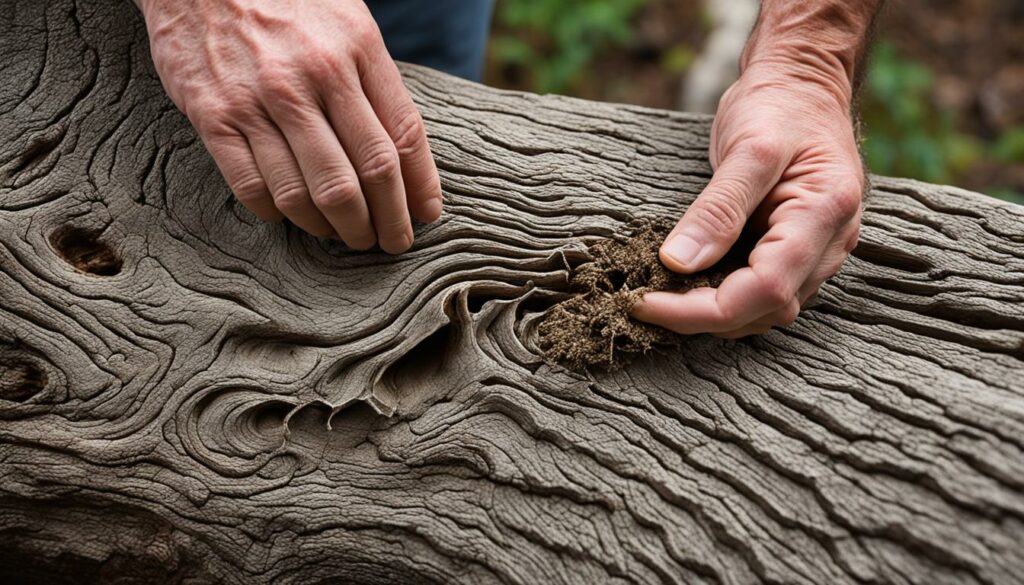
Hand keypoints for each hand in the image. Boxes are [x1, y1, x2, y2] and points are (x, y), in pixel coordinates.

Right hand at [137, 0, 442, 252]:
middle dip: (384, 222)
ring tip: (343, 235)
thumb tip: (405, 154)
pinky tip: (291, 215)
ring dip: (334, 227)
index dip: (419, 187)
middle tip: (388, 241)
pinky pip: (254, 187)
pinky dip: (279, 214)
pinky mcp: (214, 116)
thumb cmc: (285, 0)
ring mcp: (260, 99)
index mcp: (356, 48)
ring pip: (311, 192)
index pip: (403, 136)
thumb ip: (374, 80)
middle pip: (365, 175)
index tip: (425, 215)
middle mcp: (312, 76)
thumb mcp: (347, 21)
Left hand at [632, 62, 863, 337]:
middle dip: (702, 316)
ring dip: (713, 313)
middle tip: (643, 302)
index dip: (701, 309)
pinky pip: (763, 291)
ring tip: (661, 297)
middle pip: (766, 309)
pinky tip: (689, 284)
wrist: (803, 81)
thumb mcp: (747, 147)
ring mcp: (820, 250)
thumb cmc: (779, 104)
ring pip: (766, 310)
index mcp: (824, 213)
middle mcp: (831, 242)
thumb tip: (677, 263)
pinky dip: (724, 296)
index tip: (645, 303)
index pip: (764, 289)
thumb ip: (717, 208)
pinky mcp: (801, 251)